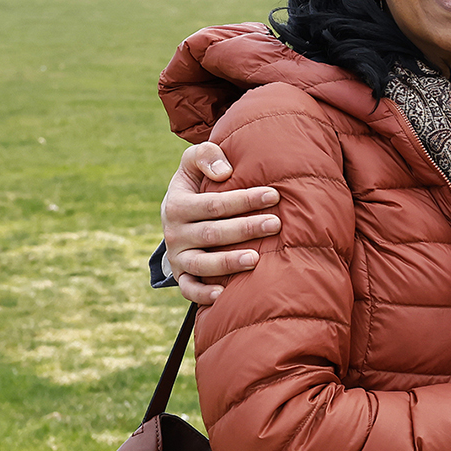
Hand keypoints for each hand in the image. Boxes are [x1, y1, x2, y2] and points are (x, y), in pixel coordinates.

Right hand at [163, 139, 281, 304]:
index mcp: (177, 205)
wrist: (178, 214)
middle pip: (212, 233)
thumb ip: (205, 155)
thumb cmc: (196, 184)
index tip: (273, 195)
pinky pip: (189, 289)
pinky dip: (203, 295)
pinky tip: (223, 295)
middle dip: (245, 229)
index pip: (214, 204)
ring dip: (228, 262)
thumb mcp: (193, 162)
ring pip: (202, 264)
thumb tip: (225, 172)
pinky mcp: (182, 276)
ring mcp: (178, 257)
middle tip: (275, 224)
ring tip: (256, 259)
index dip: (244, 199)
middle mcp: (174, 233)